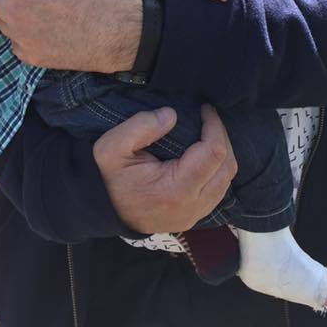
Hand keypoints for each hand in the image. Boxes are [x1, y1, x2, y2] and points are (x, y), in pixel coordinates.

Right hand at [93, 104, 237, 232]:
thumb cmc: (106, 176)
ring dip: (222, 153)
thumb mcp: (113, 146)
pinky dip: (217, 170)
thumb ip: (142, 126)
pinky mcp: (191, 218)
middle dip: (222, 137)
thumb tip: (172, 115)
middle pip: (227, 167)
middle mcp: (190, 207)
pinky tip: (203, 154)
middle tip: (208, 117)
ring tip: (207, 132)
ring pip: (226, 181)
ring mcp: (192, 216)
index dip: (215, 126)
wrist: (99, 208)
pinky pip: (218, 192)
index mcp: (175, 189)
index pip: (214, 153)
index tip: (205, 108)